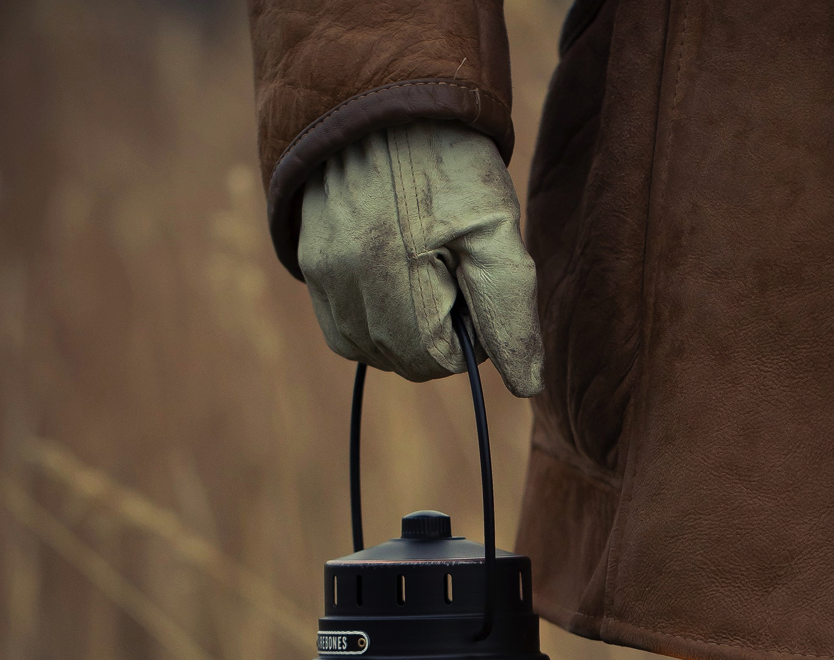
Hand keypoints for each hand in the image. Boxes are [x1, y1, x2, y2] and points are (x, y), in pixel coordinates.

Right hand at [298, 121, 543, 396]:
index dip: (471, 334)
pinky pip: (342, 329)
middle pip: (404, 360)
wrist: (388, 99)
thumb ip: (510, 312)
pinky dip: (373, 320)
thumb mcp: (496, 231)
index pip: (441, 360)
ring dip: (404, 329)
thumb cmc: (452, 163)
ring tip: (422, 266)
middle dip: (437, 332)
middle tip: (451, 269)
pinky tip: (394, 277)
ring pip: (370, 350)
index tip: (475, 284)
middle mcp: (346, 279)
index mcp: (396, 272)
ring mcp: (320, 272)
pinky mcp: (307, 262)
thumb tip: (526, 386)